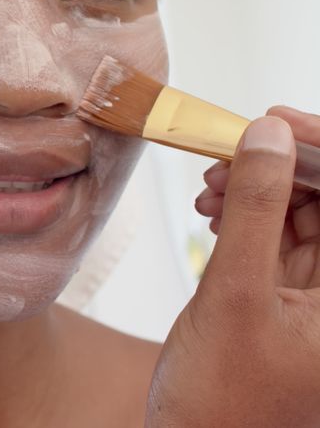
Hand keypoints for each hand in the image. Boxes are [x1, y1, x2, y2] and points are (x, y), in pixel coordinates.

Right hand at [147, 106, 319, 426]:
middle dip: (281, 166)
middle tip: (226, 154)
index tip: (273, 120)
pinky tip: (213, 212)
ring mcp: (317, 295)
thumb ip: (256, 211)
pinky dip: (245, 216)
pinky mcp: (286, 298)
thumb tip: (269, 136)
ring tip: (210, 188)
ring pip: (303, 213)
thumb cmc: (222, 400)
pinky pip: (277, 237)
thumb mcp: (234, 295)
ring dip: (258, 189)